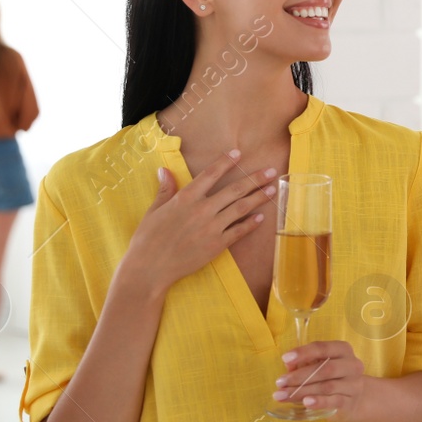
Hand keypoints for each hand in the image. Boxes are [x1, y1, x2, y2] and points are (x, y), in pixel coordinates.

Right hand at [122, 150, 277, 297]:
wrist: (150, 268)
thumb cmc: (148, 238)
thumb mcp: (154, 210)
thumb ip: (165, 189)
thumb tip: (164, 170)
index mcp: (185, 198)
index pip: (210, 174)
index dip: (226, 162)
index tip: (239, 153)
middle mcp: (202, 209)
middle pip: (234, 189)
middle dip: (255, 179)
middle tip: (271, 171)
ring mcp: (211, 227)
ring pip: (241, 208)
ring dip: (259, 198)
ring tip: (273, 189)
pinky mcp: (217, 245)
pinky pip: (239, 231)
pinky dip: (251, 223)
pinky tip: (262, 217)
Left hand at [276, 341, 365, 420]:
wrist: (356, 399)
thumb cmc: (333, 378)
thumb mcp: (319, 366)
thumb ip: (304, 363)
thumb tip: (288, 364)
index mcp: (342, 350)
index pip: (322, 348)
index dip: (303, 353)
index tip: (285, 358)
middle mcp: (352, 365)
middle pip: (325, 368)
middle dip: (300, 376)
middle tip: (280, 382)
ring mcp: (353, 384)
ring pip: (326, 386)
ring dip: (302, 391)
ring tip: (283, 395)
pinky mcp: (350, 402)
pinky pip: (334, 401)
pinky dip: (319, 401)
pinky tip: (306, 402)